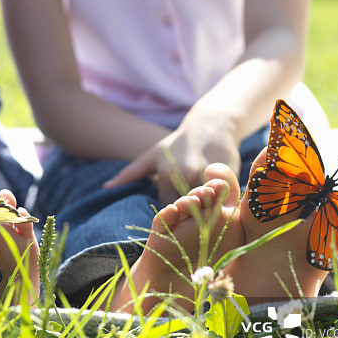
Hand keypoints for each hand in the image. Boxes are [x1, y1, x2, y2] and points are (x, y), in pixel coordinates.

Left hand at [104, 109, 241, 205]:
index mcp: (168, 174)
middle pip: (186, 211)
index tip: (175, 206)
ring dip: (205, 209)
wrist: (212, 125)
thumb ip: (130, 173)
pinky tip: (218, 198)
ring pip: (206, 209)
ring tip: (203, 201)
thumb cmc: (177, 144)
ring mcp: (212, 178)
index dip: (171, 210)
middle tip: (189, 206)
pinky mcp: (231, 178)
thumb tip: (105, 187)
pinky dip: (221, 204)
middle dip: (187, 212)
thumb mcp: (152, 156)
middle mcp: (189, 177)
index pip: (167, 209)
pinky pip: (224, 203)